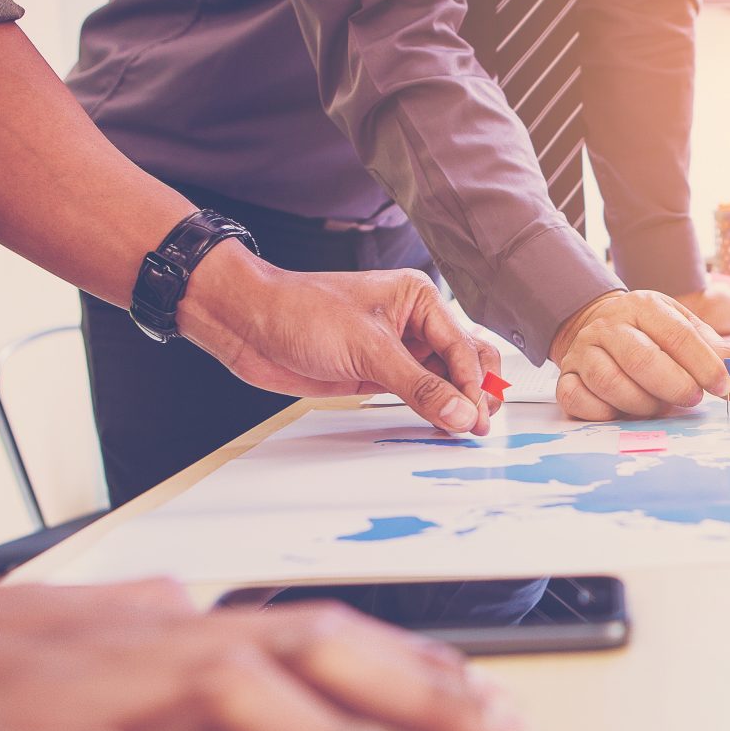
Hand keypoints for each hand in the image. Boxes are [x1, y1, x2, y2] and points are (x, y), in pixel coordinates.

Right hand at [0, 573, 535, 730]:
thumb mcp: (48, 626)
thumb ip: (129, 612)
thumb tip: (192, 598)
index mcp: (157, 622)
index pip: (315, 631)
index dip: (416, 667)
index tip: (495, 707)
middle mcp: (140, 641)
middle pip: (311, 649)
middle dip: (427, 693)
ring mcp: (81, 693)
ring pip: (238, 701)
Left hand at [183, 244, 498, 435]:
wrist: (250, 325)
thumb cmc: (301, 311)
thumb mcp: (368, 349)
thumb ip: (418, 385)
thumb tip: (460, 412)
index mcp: (419, 299)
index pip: (462, 346)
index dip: (473, 384)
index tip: (477, 417)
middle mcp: (413, 323)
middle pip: (462, 361)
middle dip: (474, 392)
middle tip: (480, 425)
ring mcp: (396, 350)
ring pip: (442, 381)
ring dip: (454, 404)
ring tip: (465, 431)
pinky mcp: (377, 373)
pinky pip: (415, 393)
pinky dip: (430, 410)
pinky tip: (441, 425)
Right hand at [550, 289, 729, 419]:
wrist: (593, 323)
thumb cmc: (646, 331)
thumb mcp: (679, 324)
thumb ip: (709, 347)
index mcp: (643, 306)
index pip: (679, 336)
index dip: (705, 366)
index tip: (724, 388)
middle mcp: (609, 326)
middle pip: (643, 360)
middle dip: (675, 386)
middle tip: (692, 399)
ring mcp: (583, 351)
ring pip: (610, 383)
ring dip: (641, 404)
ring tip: (658, 407)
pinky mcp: (565, 375)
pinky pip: (577, 399)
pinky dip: (601, 413)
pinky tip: (619, 412)